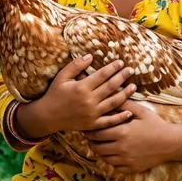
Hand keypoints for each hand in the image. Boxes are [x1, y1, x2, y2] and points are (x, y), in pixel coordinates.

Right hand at [14, 54, 136, 138]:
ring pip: (113, 103)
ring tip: (133, 87)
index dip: (113, 68)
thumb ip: (76, 65)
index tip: (120, 62)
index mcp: (82, 87)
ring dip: (125, 94)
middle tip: (131, 70)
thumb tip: (90, 56)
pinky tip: (129, 112)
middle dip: (122, 77)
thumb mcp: (62, 77)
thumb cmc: (54, 94)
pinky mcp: (92, 124)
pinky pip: (109, 121)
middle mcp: (89, 100)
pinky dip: (120, 117)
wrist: (48, 116)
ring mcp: (92, 114)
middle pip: (110, 87)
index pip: (102, 75)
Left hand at [85, 101, 181, 171]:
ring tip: (100, 145)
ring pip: (104, 159)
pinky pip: (115, 167)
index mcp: (122, 133)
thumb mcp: (141, 111)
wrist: (170, 142)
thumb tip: (111, 95)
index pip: (97, 133)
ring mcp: (126, 160)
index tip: (87, 127)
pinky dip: (112, 162)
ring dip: (100, 152)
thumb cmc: (155, 124)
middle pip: (97, 148)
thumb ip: (124, 103)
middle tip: (90, 137)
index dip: (90, 130)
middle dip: (91, 142)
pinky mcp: (132, 168)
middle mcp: (121, 148)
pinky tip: (114, 154)